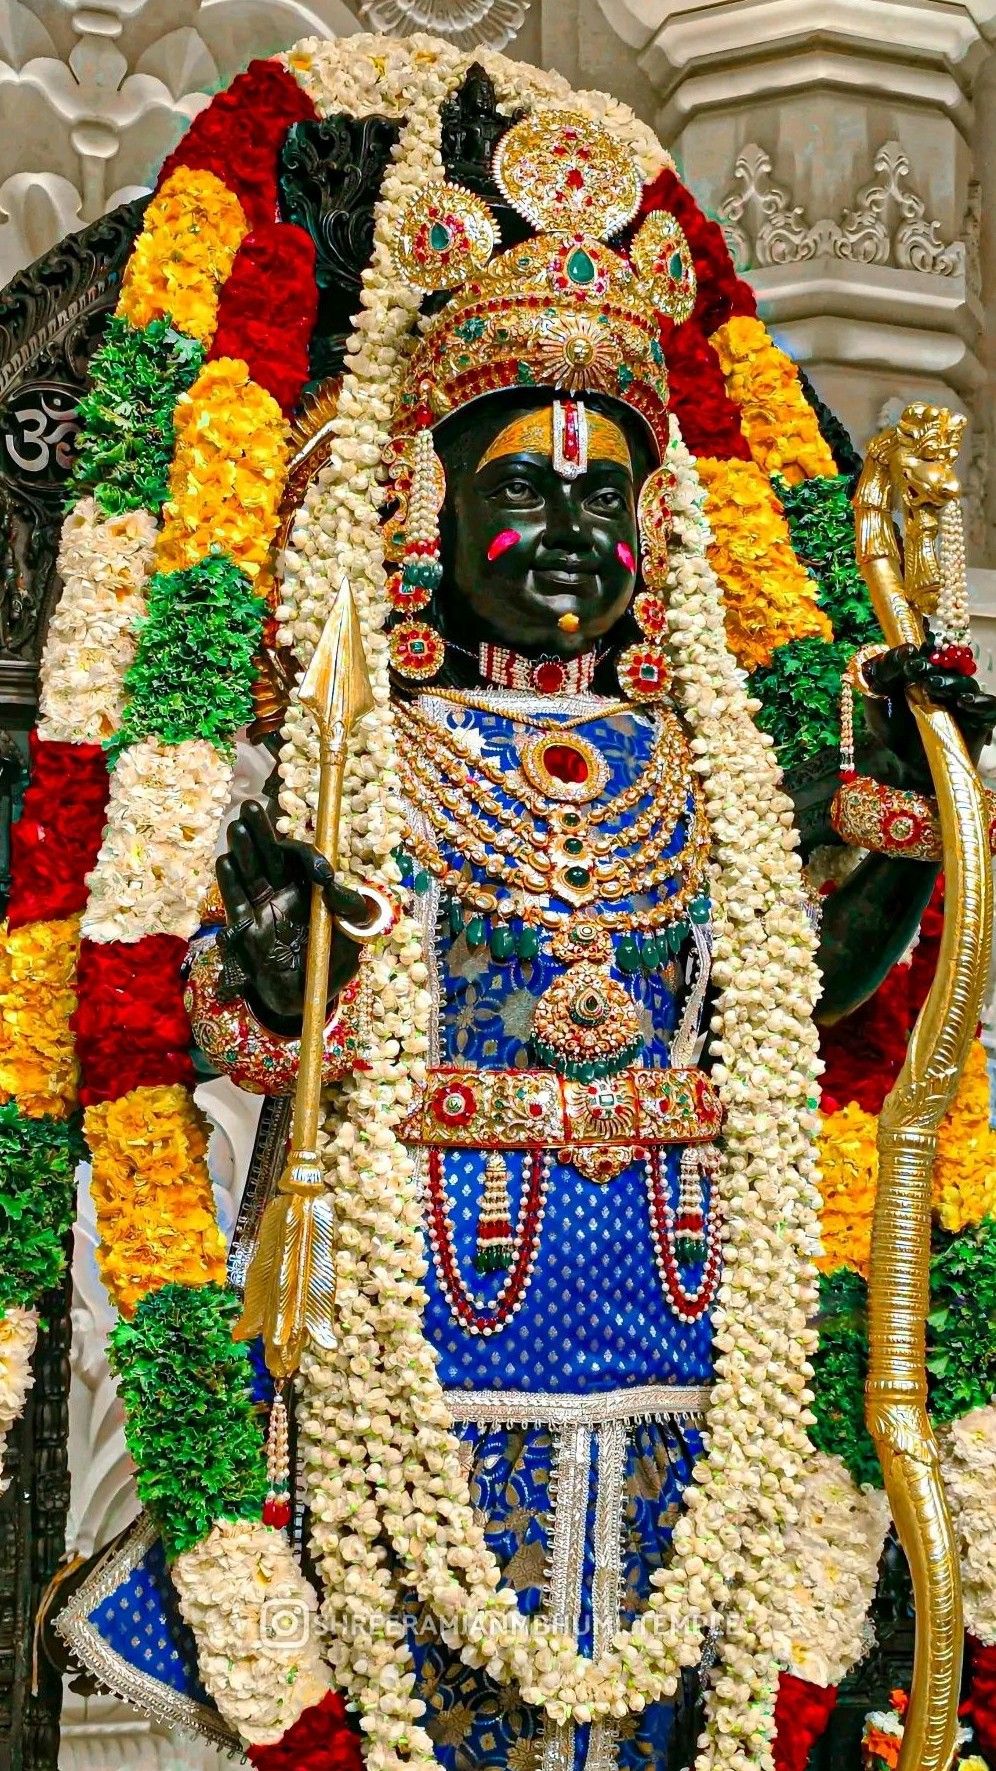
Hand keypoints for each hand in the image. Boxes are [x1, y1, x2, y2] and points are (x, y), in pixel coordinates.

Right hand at [216, 801, 366, 1029]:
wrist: (307, 998)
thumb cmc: (330, 964)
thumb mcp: (352, 937)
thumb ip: (351, 911)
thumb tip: (336, 884)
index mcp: (310, 888)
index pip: (302, 859)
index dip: (309, 857)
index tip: (324, 875)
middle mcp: (284, 891)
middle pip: (270, 855)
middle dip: (261, 832)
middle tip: (251, 806)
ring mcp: (264, 907)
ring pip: (251, 872)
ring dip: (243, 850)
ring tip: (237, 827)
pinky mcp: (249, 929)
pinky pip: (238, 903)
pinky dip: (231, 884)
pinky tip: (225, 862)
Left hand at [862, 643, 995, 788]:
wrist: (903, 767)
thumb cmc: (891, 731)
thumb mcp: (878, 699)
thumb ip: (884, 672)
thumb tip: (906, 651)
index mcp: (925, 673)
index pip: (929, 653)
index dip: (921, 651)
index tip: (907, 656)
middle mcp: (948, 684)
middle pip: (950, 666)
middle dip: (933, 666)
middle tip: (917, 668)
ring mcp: (964, 702)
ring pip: (967, 684)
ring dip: (951, 682)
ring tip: (933, 685)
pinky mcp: (979, 722)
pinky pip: (989, 708)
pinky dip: (980, 702)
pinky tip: (964, 701)